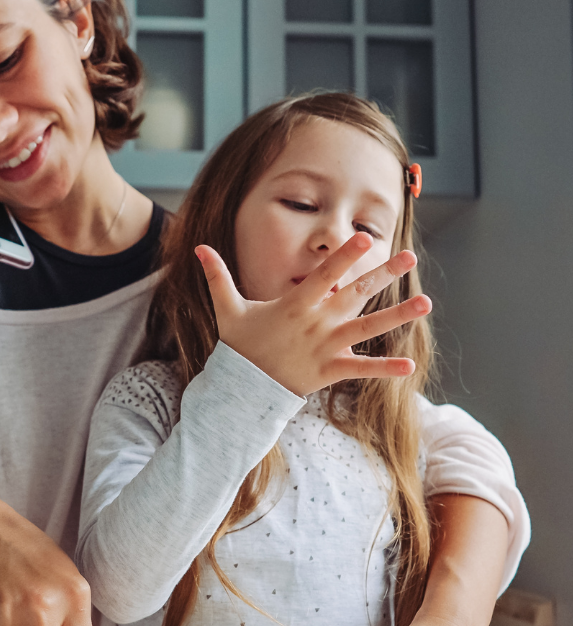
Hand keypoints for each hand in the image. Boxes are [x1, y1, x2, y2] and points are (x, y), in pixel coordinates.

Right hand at [196, 233, 430, 396]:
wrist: (241, 389)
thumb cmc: (238, 345)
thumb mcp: (227, 309)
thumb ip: (217, 277)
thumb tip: (198, 246)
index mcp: (295, 306)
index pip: (324, 276)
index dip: (343, 256)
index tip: (363, 236)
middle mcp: (315, 323)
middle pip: (354, 294)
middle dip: (382, 274)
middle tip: (409, 256)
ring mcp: (325, 347)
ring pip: (366, 329)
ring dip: (397, 316)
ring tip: (426, 303)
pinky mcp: (329, 370)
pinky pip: (360, 369)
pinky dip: (383, 369)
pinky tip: (408, 364)